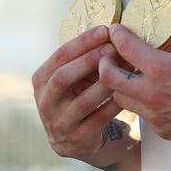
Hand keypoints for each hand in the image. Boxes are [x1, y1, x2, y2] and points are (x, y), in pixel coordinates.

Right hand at [32, 26, 120, 161]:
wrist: (81, 137)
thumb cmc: (81, 94)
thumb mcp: (76, 75)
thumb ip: (86, 56)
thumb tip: (115, 29)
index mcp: (42, 80)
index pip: (59, 56)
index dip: (82, 41)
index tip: (105, 29)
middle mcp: (45, 102)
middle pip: (63, 77)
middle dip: (89, 60)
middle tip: (113, 49)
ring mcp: (59, 124)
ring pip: (83, 101)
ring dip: (106, 82)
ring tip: (125, 68)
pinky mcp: (78, 140)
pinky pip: (99, 118)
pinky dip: (115, 103)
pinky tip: (128, 91)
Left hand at [99, 25, 170, 144]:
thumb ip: (170, 50)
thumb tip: (155, 48)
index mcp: (162, 69)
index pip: (126, 48)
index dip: (116, 36)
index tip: (114, 31)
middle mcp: (153, 94)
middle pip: (110, 80)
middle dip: (105, 64)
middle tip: (110, 56)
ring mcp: (157, 116)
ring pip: (122, 100)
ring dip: (121, 87)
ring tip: (131, 77)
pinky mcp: (164, 131)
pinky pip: (143, 115)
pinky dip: (142, 103)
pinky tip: (154, 95)